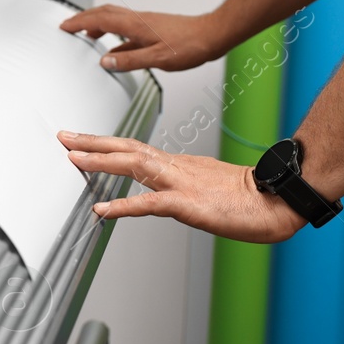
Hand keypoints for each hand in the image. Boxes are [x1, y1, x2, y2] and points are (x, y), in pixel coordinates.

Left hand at [57, 132, 306, 242]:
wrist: (280, 202)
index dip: (106, 144)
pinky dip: (122, 204)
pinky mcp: (189, 205)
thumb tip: (159, 193)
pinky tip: (101, 208)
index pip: (135, 149)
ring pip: (134, 165)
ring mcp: (182, 183)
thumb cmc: (250, 199)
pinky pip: (149, 204)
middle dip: (92, 142)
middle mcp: (177, 168)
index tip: (81, 141)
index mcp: (180, 165)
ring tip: (72, 158)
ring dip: (100, 160)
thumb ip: (181, 188)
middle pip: (128, 148)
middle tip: (63, 136)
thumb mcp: (207, 189)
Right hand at [59, 6, 225, 71]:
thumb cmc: (190, 45)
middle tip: (69, 25)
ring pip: (114, 18)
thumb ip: (130, 60)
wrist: (211, 35)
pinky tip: (115, 48)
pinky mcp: (152, 28)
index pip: (99, 19)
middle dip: (83, 18)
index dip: (79, 22)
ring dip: (97, 23)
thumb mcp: (158, 59)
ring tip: (87, 34)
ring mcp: (145, 23)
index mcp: (135, 25)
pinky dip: (113, 34)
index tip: (64, 26)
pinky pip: (125, 28)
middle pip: (103, 13)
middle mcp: (138, 20)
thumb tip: (106, 61)